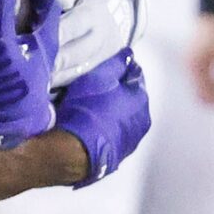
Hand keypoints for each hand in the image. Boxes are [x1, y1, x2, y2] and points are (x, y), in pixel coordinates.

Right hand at [51, 49, 149, 185]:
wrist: (71, 152)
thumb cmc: (85, 111)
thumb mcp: (99, 76)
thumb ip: (117, 64)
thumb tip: (127, 55)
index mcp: (141, 101)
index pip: (135, 77)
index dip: (119, 71)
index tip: (105, 69)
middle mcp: (141, 123)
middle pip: (128, 99)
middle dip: (115, 93)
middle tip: (93, 89)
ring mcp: (128, 143)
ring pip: (119, 120)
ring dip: (108, 113)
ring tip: (87, 110)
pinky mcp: (114, 158)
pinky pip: (109, 137)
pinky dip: (102, 130)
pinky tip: (86, 128)